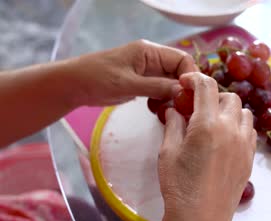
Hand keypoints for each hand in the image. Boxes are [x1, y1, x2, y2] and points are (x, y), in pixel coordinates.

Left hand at [63, 39, 197, 106]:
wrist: (73, 85)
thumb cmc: (97, 78)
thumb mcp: (128, 84)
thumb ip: (157, 87)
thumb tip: (182, 91)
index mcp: (150, 52)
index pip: (182, 59)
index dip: (189, 76)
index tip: (189, 96)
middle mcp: (152, 60)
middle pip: (179, 73)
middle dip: (181, 90)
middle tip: (181, 108)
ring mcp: (147, 73)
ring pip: (171, 84)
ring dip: (172, 98)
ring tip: (167, 111)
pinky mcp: (142, 84)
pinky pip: (161, 92)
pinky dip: (162, 102)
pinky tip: (157, 111)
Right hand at [154, 72, 256, 220]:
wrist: (201, 218)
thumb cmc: (179, 185)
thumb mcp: (168, 152)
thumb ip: (173, 125)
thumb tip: (174, 109)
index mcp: (207, 124)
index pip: (207, 86)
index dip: (195, 78)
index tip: (185, 83)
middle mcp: (231, 129)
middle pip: (229, 97)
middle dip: (212, 96)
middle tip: (196, 107)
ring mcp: (244, 144)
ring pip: (244, 113)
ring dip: (229, 110)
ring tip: (213, 122)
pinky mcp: (249, 158)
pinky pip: (249, 132)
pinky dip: (239, 126)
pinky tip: (225, 138)